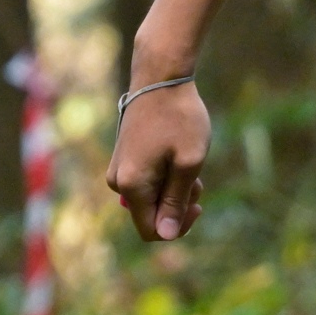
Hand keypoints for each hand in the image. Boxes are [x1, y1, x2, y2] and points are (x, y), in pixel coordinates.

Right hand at [106, 80, 209, 241]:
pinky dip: (166, 177)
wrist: (161, 79)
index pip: (152, 231)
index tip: (198, 204)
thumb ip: (175, 201)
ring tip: (190, 163)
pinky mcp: (125, 158)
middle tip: (197, 180)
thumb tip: (164, 235)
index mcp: (131, 186)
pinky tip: (178, 156)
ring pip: (150, 198)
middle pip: (150, 215)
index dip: (177, 226)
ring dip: (174, 190)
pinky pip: (147, 182)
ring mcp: (119, 169)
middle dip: (178, 205)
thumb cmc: (179, 118)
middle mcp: (118, 182)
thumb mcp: (188, 162)